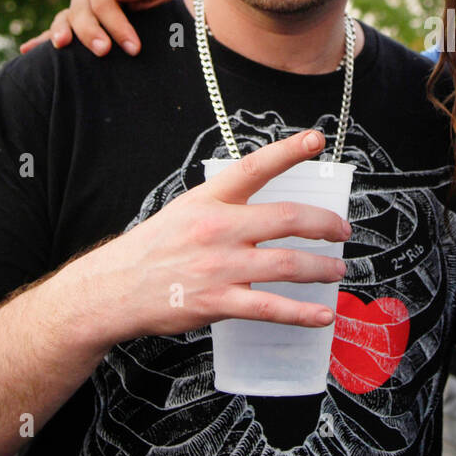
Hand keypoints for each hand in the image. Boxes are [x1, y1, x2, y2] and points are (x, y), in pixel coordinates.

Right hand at [18, 0, 183, 55]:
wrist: (166, 16)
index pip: (103, 2)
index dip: (116, 24)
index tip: (133, 48)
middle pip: (81, 12)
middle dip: (91, 33)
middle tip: (104, 51)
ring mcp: (76, 12)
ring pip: (64, 22)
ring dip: (62, 33)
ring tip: (62, 45)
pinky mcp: (73, 30)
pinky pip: (54, 34)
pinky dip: (40, 41)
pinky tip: (27, 49)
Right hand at [73, 130, 351, 342]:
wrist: (112, 289)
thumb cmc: (154, 249)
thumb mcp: (185, 210)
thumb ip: (225, 204)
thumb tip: (268, 204)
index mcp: (209, 199)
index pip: (254, 167)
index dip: (287, 151)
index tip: (316, 140)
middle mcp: (217, 228)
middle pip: (286, 219)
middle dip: (324, 224)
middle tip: (342, 230)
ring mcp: (219, 266)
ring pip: (286, 264)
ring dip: (321, 268)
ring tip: (337, 270)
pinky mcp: (217, 301)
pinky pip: (270, 307)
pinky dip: (302, 313)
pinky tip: (322, 315)